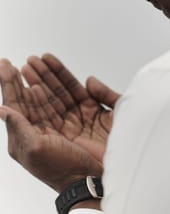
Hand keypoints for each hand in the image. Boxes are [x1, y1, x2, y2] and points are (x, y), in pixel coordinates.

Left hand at [0, 55, 119, 192]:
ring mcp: (62, 119)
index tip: (4, 67)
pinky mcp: (81, 114)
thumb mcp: (35, 150)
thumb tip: (1, 110)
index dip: (9, 85)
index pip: (15, 104)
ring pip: (48, 92)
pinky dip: (61, 80)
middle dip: (22, 78)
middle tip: (15, 62)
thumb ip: (18, 127)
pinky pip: (69, 93)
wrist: (91, 178)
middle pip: (30, 96)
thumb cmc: (62, 170)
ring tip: (33, 61)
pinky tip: (52, 72)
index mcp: (28, 136)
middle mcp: (44, 127)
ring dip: (40, 76)